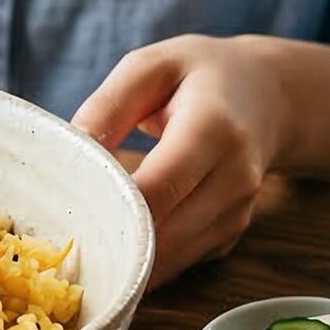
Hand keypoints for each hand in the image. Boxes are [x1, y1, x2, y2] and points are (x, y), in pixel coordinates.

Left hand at [72, 35, 289, 289]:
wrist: (270, 97)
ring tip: (81, 240)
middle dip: (110, 240)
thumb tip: (71, 154)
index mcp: (213, 129)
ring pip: (170, 260)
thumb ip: (107, 106)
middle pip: (164, 236)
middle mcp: (234, 180)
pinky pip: (179, 262)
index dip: (110, 206)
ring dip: (125, 259)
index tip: (63, 206)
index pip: (157, 188)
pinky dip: (145, 260)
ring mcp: (237, 215)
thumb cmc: (199, 76)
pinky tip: (116, 241)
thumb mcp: (150, 67)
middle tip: (59, 236)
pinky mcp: (229, 237)